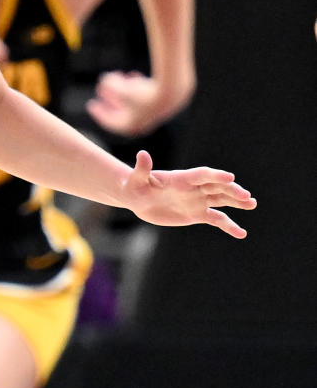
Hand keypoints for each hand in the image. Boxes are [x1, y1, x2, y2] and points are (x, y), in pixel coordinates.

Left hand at [86, 70, 170, 136]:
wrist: (171, 91)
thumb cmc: (142, 93)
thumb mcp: (120, 88)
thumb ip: (108, 84)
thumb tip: (104, 81)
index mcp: (131, 127)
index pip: (111, 123)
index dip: (99, 113)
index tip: (91, 104)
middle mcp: (142, 123)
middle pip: (122, 112)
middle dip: (111, 99)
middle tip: (100, 89)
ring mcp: (153, 114)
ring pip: (133, 102)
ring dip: (124, 89)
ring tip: (117, 75)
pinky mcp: (162, 104)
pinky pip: (145, 96)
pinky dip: (137, 87)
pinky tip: (132, 75)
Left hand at [122, 150, 255, 238]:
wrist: (137, 199)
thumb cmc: (134, 186)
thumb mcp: (136, 179)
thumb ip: (142, 168)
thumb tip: (142, 154)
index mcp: (181, 178)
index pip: (201, 175)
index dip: (215, 176)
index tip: (230, 177)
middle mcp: (193, 188)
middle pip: (216, 187)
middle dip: (231, 191)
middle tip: (246, 196)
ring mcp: (197, 200)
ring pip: (221, 200)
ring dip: (236, 202)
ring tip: (252, 204)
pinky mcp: (197, 214)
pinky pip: (216, 219)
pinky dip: (228, 225)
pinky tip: (241, 233)